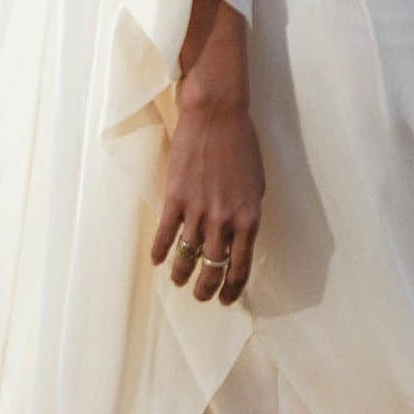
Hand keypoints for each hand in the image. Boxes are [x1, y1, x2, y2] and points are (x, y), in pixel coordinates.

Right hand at [148, 0, 261, 306]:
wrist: (218, 115)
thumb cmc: (241, 145)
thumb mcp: (255, 184)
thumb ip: (247, 213)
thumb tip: (241, 237)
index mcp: (249, 217)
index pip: (242, 264)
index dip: (234, 286)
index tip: (227, 298)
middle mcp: (225, 219)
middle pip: (214, 267)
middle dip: (207, 288)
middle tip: (201, 296)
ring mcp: (199, 210)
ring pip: (187, 255)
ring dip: (182, 272)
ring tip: (177, 281)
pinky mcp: (175, 198)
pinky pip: (165, 234)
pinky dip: (160, 251)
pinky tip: (157, 260)